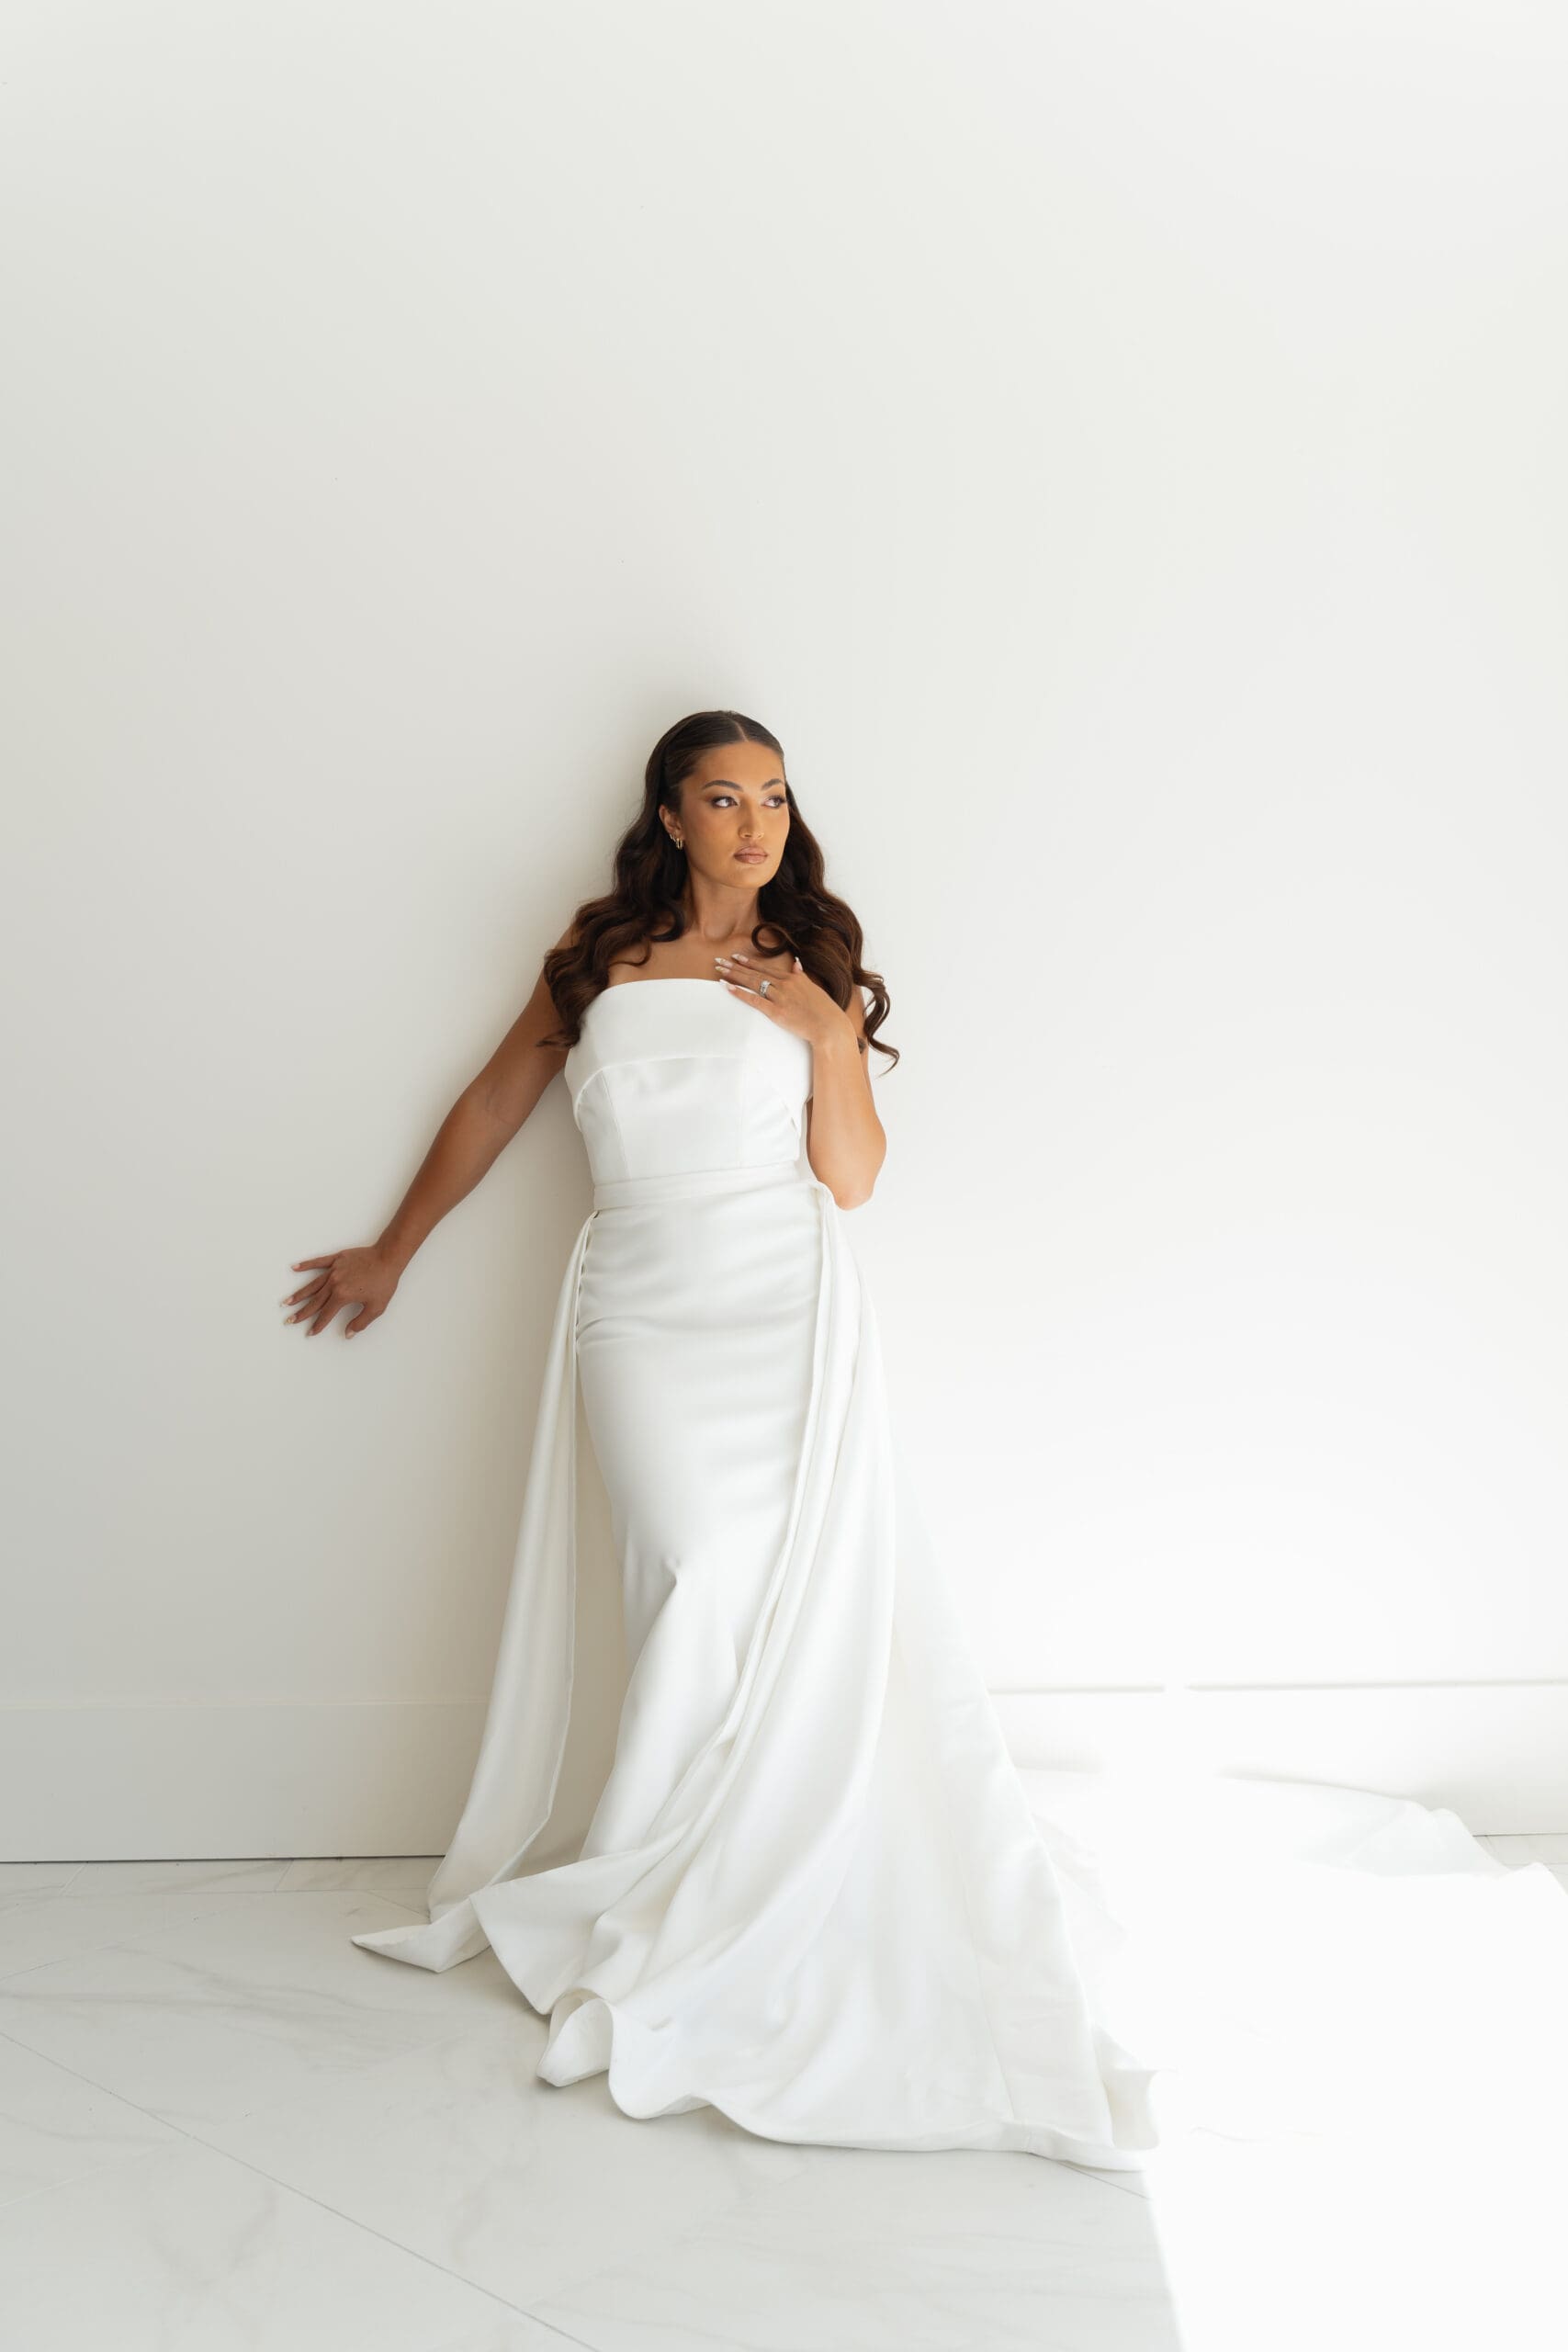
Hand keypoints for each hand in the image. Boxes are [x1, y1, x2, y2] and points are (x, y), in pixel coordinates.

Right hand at [281, 1244, 401, 1337]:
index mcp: (342, 1296)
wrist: (388, 1257)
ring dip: (299, 1294)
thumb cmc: (384, 1282)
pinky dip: (306, 1265)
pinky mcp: (337, 1259)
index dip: (318, 1325)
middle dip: (302, 1312)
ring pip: (312, 1285)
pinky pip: (318, 1262)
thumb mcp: (376, 1307)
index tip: (310, 1332)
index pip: (326, 1314)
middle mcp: (334, 1283)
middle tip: (290, 1320)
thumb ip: (361, 1322)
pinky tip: (294, 1268)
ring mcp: (334, 1270)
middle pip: (315, 1301)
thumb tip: (348, 1334)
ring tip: (287, 1302)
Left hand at [715, 952, 852, 1049]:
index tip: (737, 957)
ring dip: (734, 975)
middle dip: (736, 966)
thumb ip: (801, 975)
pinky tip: (727, 987)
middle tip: (720, 960)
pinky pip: (754, 1000)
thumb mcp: (813, 988)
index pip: (766, 968)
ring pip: (752, 983)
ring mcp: (780, 997)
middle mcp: (785, 984)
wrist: (829, 1026)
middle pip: (755, 973)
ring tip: (719, 970)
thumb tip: (796, 964)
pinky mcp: (776, 1012)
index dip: (750, 962)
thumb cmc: (823, 1010)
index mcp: (793, 978)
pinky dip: (739, 992)